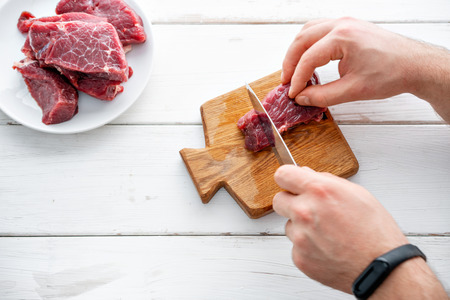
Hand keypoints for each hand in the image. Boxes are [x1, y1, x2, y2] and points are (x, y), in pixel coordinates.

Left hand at [272, 165, 407, 292]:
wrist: (382, 268)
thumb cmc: (375, 231)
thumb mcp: (358, 194)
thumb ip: (327, 181)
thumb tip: (308, 175)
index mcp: (319, 191)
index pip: (283, 174)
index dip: (288, 178)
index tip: (291, 182)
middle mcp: (304, 212)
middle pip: (278, 199)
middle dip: (291, 201)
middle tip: (310, 209)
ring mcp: (300, 236)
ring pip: (288, 224)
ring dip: (301, 226)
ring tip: (327, 233)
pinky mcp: (299, 257)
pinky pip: (295, 245)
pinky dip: (307, 246)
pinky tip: (327, 247)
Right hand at [281, 17, 435, 106]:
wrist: (414, 65)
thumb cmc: (391, 74)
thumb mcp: (354, 90)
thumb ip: (323, 96)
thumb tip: (302, 98)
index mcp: (342, 37)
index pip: (308, 58)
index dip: (297, 78)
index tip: (292, 93)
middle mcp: (341, 25)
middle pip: (302, 39)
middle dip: (291, 61)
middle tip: (286, 81)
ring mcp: (346, 23)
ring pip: (309, 31)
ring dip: (298, 50)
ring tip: (293, 70)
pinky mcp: (350, 27)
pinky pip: (320, 30)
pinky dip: (309, 44)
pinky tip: (309, 58)